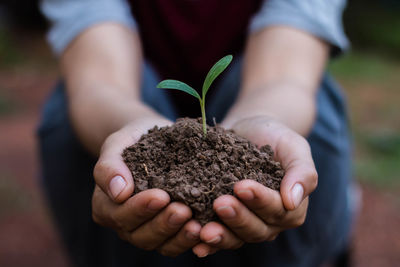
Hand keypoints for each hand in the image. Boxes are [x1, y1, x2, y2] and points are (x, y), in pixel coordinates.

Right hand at [92, 117, 202, 256]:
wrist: (154, 140)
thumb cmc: (132, 142)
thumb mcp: (116, 145)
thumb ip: (109, 167)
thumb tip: (119, 192)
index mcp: (106, 207)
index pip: (121, 214)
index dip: (141, 208)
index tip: (161, 196)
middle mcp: (125, 225)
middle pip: (141, 234)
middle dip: (163, 223)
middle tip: (184, 210)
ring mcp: (147, 232)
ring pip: (161, 244)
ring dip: (179, 236)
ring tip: (197, 225)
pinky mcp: (169, 233)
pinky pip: (177, 243)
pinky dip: (191, 240)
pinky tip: (205, 230)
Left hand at [192, 116, 317, 256]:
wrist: (247, 130)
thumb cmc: (274, 137)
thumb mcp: (293, 146)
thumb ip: (302, 172)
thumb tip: (293, 202)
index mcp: (291, 207)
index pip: (278, 210)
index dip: (260, 201)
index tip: (241, 186)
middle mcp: (269, 221)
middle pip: (256, 229)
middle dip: (238, 218)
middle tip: (220, 203)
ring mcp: (246, 223)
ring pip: (236, 237)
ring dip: (221, 235)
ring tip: (203, 228)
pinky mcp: (225, 222)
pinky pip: (218, 236)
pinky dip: (207, 243)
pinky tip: (195, 243)